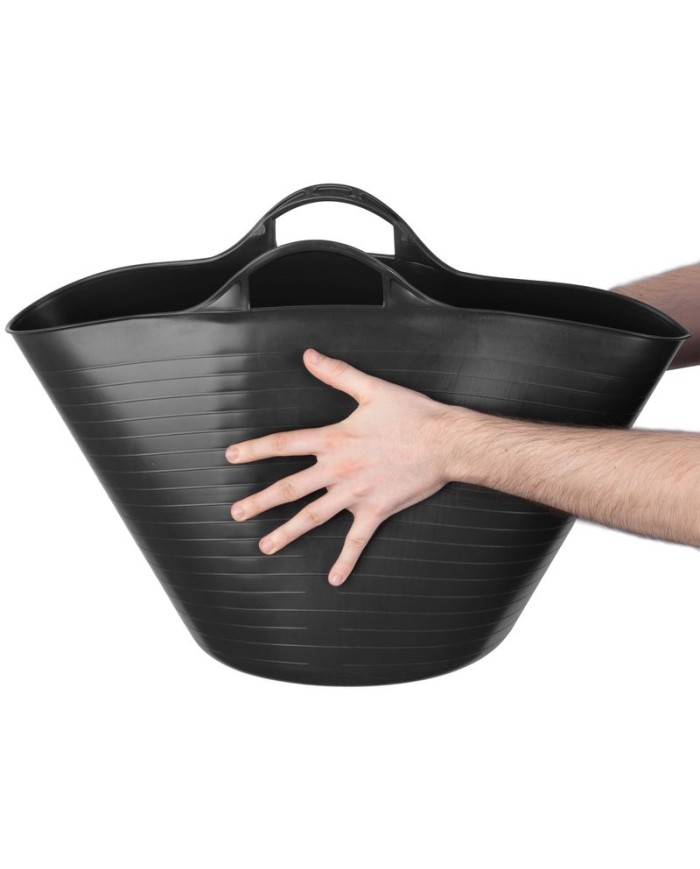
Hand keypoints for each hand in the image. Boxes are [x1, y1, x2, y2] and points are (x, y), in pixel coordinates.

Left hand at [224, 347, 473, 586]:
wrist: (446, 442)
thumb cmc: (412, 414)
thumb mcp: (372, 389)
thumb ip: (337, 373)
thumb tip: (309, 356)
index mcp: (334, 439)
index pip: (284, 444)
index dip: (254, 449)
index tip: (231, 456)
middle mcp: (338, 470)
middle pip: (289, 488)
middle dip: (259, 502)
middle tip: (235, 513)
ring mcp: (355, 494)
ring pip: (313, 517)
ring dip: (287, 533)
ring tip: (265, 547)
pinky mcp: (376, 511)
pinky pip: (357, 542)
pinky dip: (345, 562)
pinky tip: (333, 580)